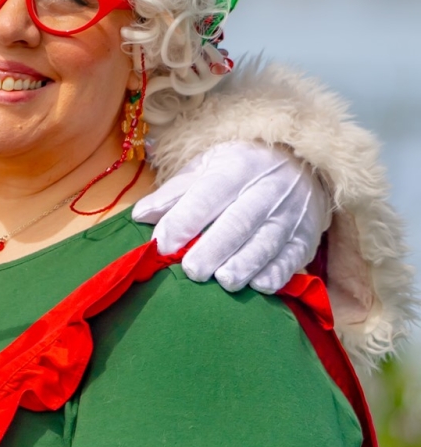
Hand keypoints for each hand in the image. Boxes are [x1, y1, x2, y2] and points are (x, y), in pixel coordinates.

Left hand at [133, 142, 329, 293]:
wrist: (300, 161)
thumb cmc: (240, 167)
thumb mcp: (205, 167)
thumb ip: (173, 193)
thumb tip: (140, 216)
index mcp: (234, 167)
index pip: (207, 195)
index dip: (184, 220)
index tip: (162, 244)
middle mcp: (265, 189)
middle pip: (238, 222)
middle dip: (214, 248)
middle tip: (192, 272)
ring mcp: (289, 213)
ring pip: (267, 241)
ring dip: (246, 264)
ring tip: (224, 281)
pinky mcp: (306, 235)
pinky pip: (294, 256)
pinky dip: (278, 273)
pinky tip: (260, 285)